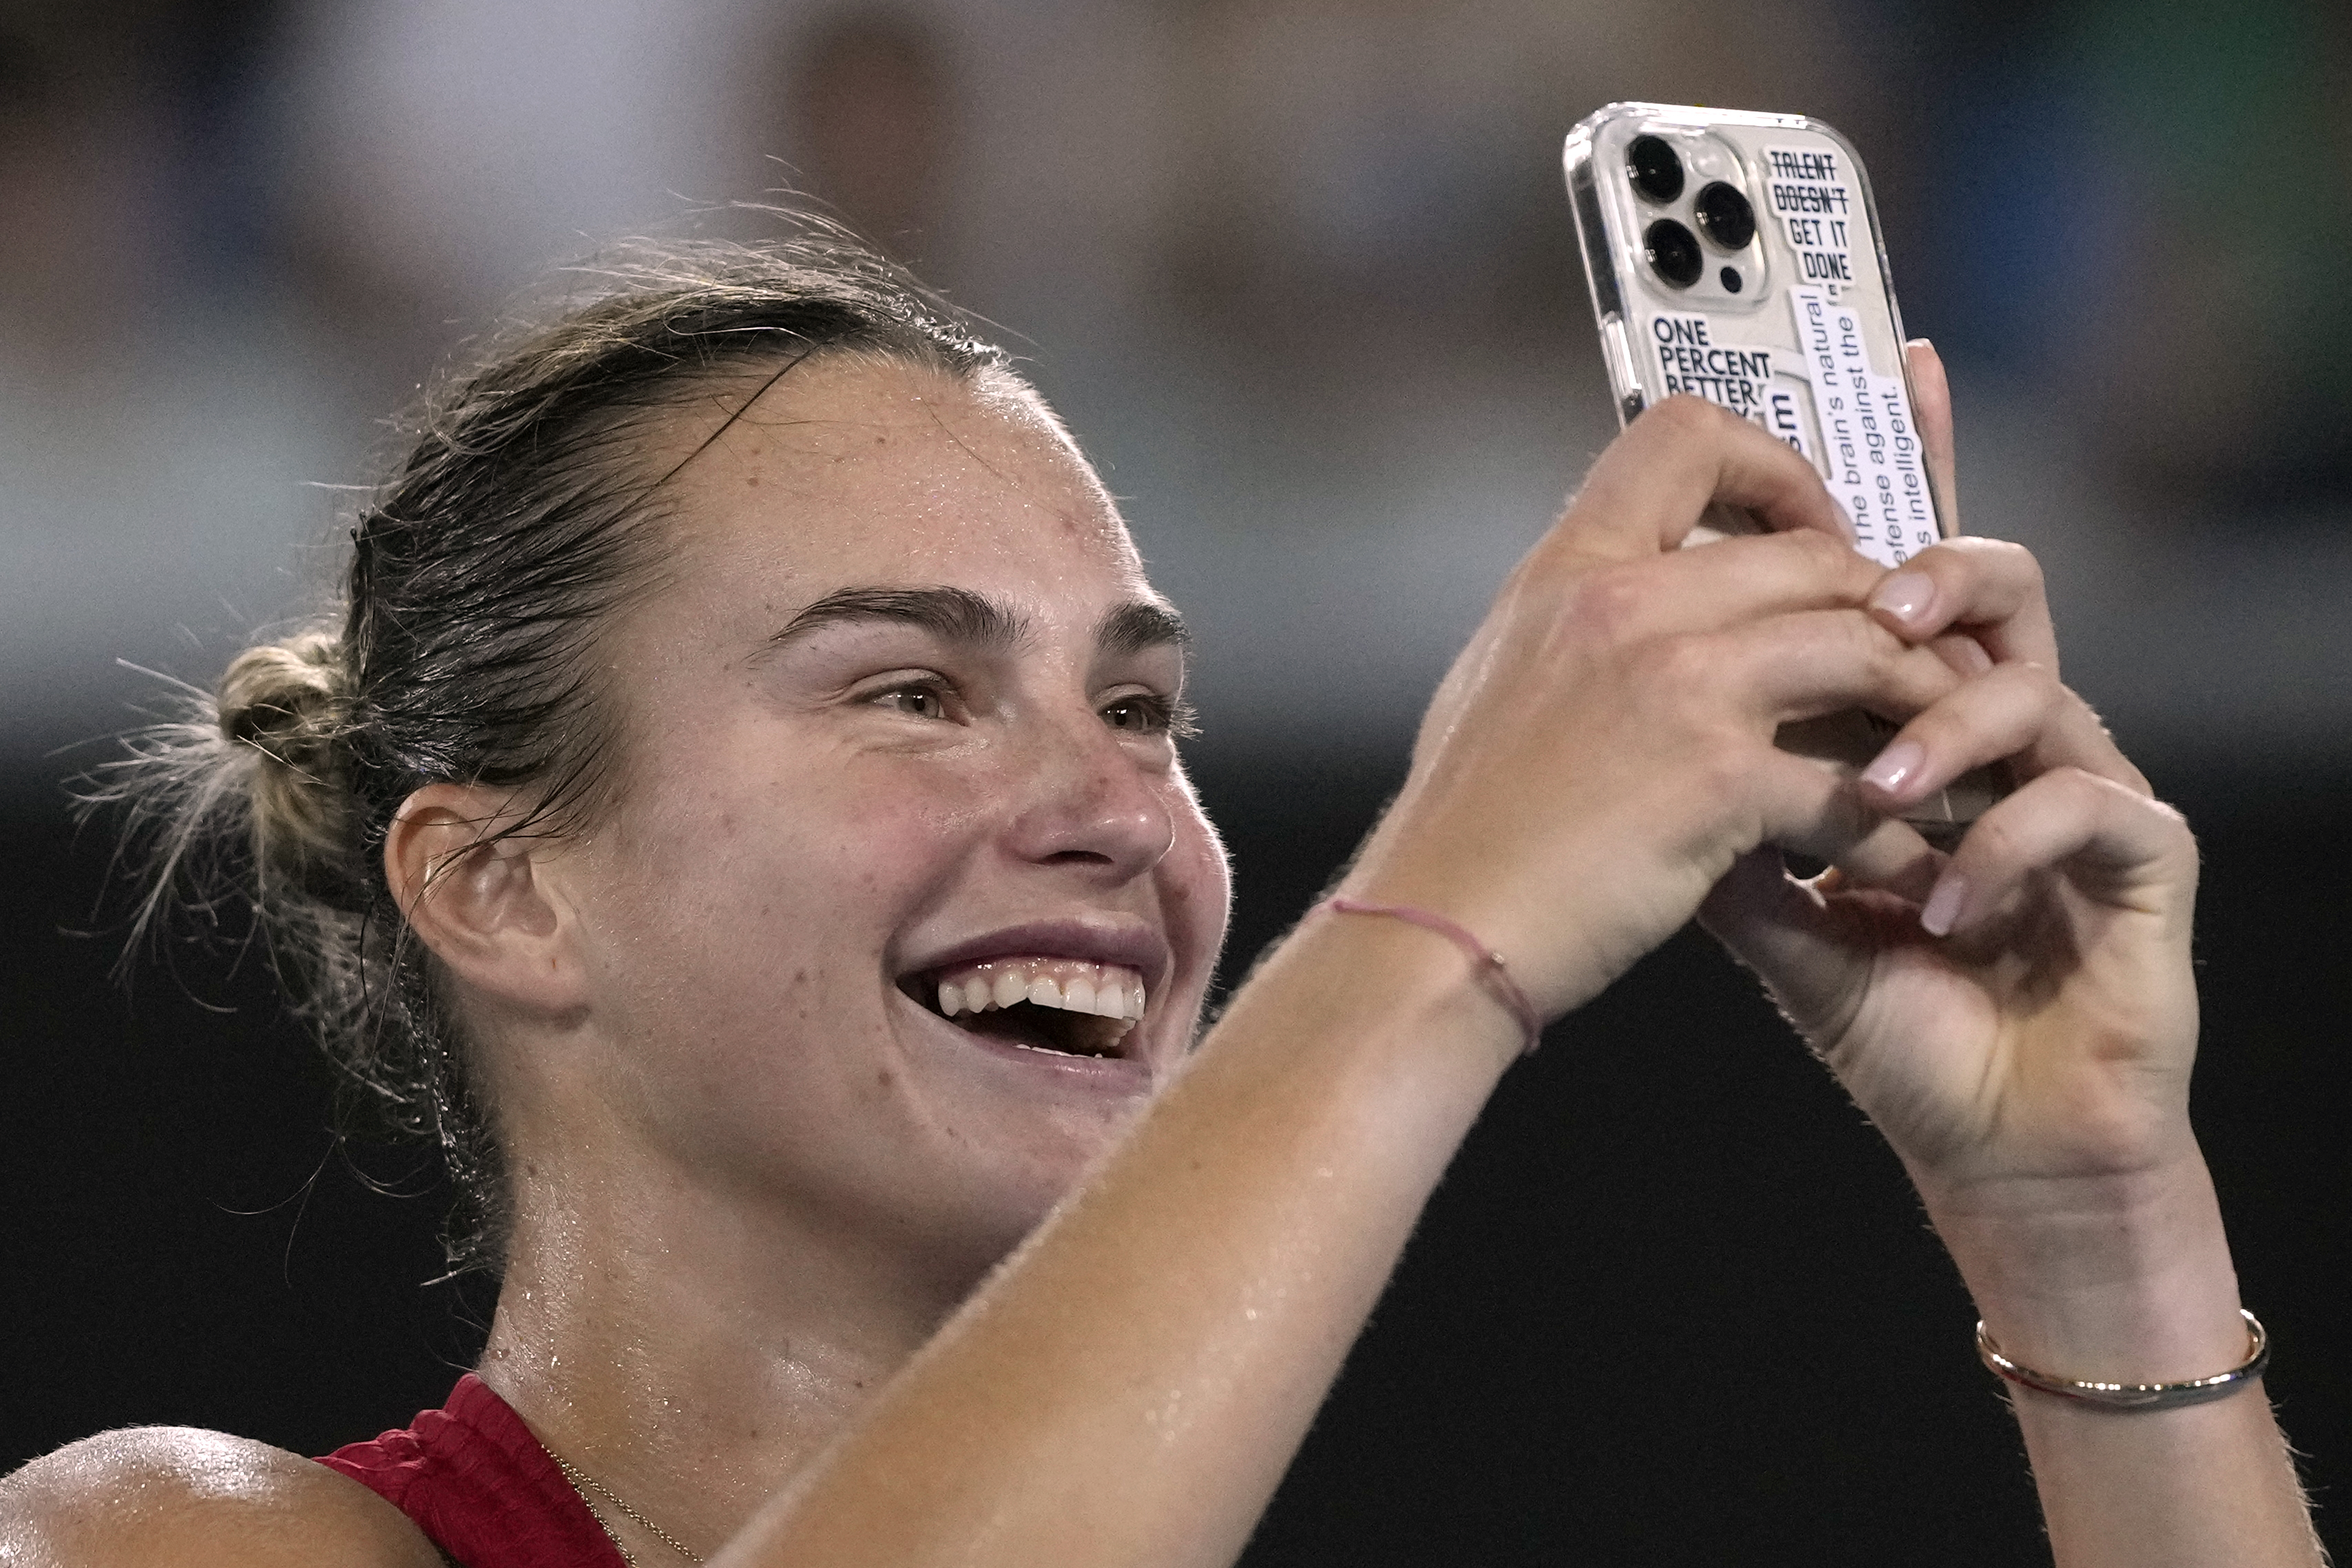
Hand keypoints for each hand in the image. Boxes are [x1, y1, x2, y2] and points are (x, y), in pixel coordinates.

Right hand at [1343, 393, 1970, 1022]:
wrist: (1433, 931)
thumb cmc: (1464, 830)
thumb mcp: (1500, 680)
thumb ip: (1576, 627)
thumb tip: (1630, 605)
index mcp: (1569, 569)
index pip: (1684, 435)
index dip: (1777, 468)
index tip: (1813, 531)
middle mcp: (1627, 602)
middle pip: (1814, 554)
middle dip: (1891, 611)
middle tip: (1922, 666)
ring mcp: (1680, 684)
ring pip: (1865, 650)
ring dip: (1926, 710)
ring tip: (1952, 762)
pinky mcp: (1720, 779)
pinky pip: (1856, 786)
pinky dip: (1899, 835)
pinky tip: (1913, 868)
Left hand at [1700, 343, 2201, 1226]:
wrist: (1983, 1135)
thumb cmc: (1889, 1011)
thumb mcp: (1770, 906)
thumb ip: (1718, 812)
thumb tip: (1622, 735)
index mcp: (1922, 722)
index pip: (1912, 579)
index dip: (1916, 469)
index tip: (1891, 367)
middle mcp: (2008, 732)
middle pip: (1999, 589)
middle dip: (1935, 579)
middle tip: (1875, 602)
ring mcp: (2083, 783)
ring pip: (2037, 685)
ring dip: (1944, 736)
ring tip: (1874, 800)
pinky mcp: (2146, 855)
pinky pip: (2090, 803)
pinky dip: (1998, 850)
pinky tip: (1933, 911)